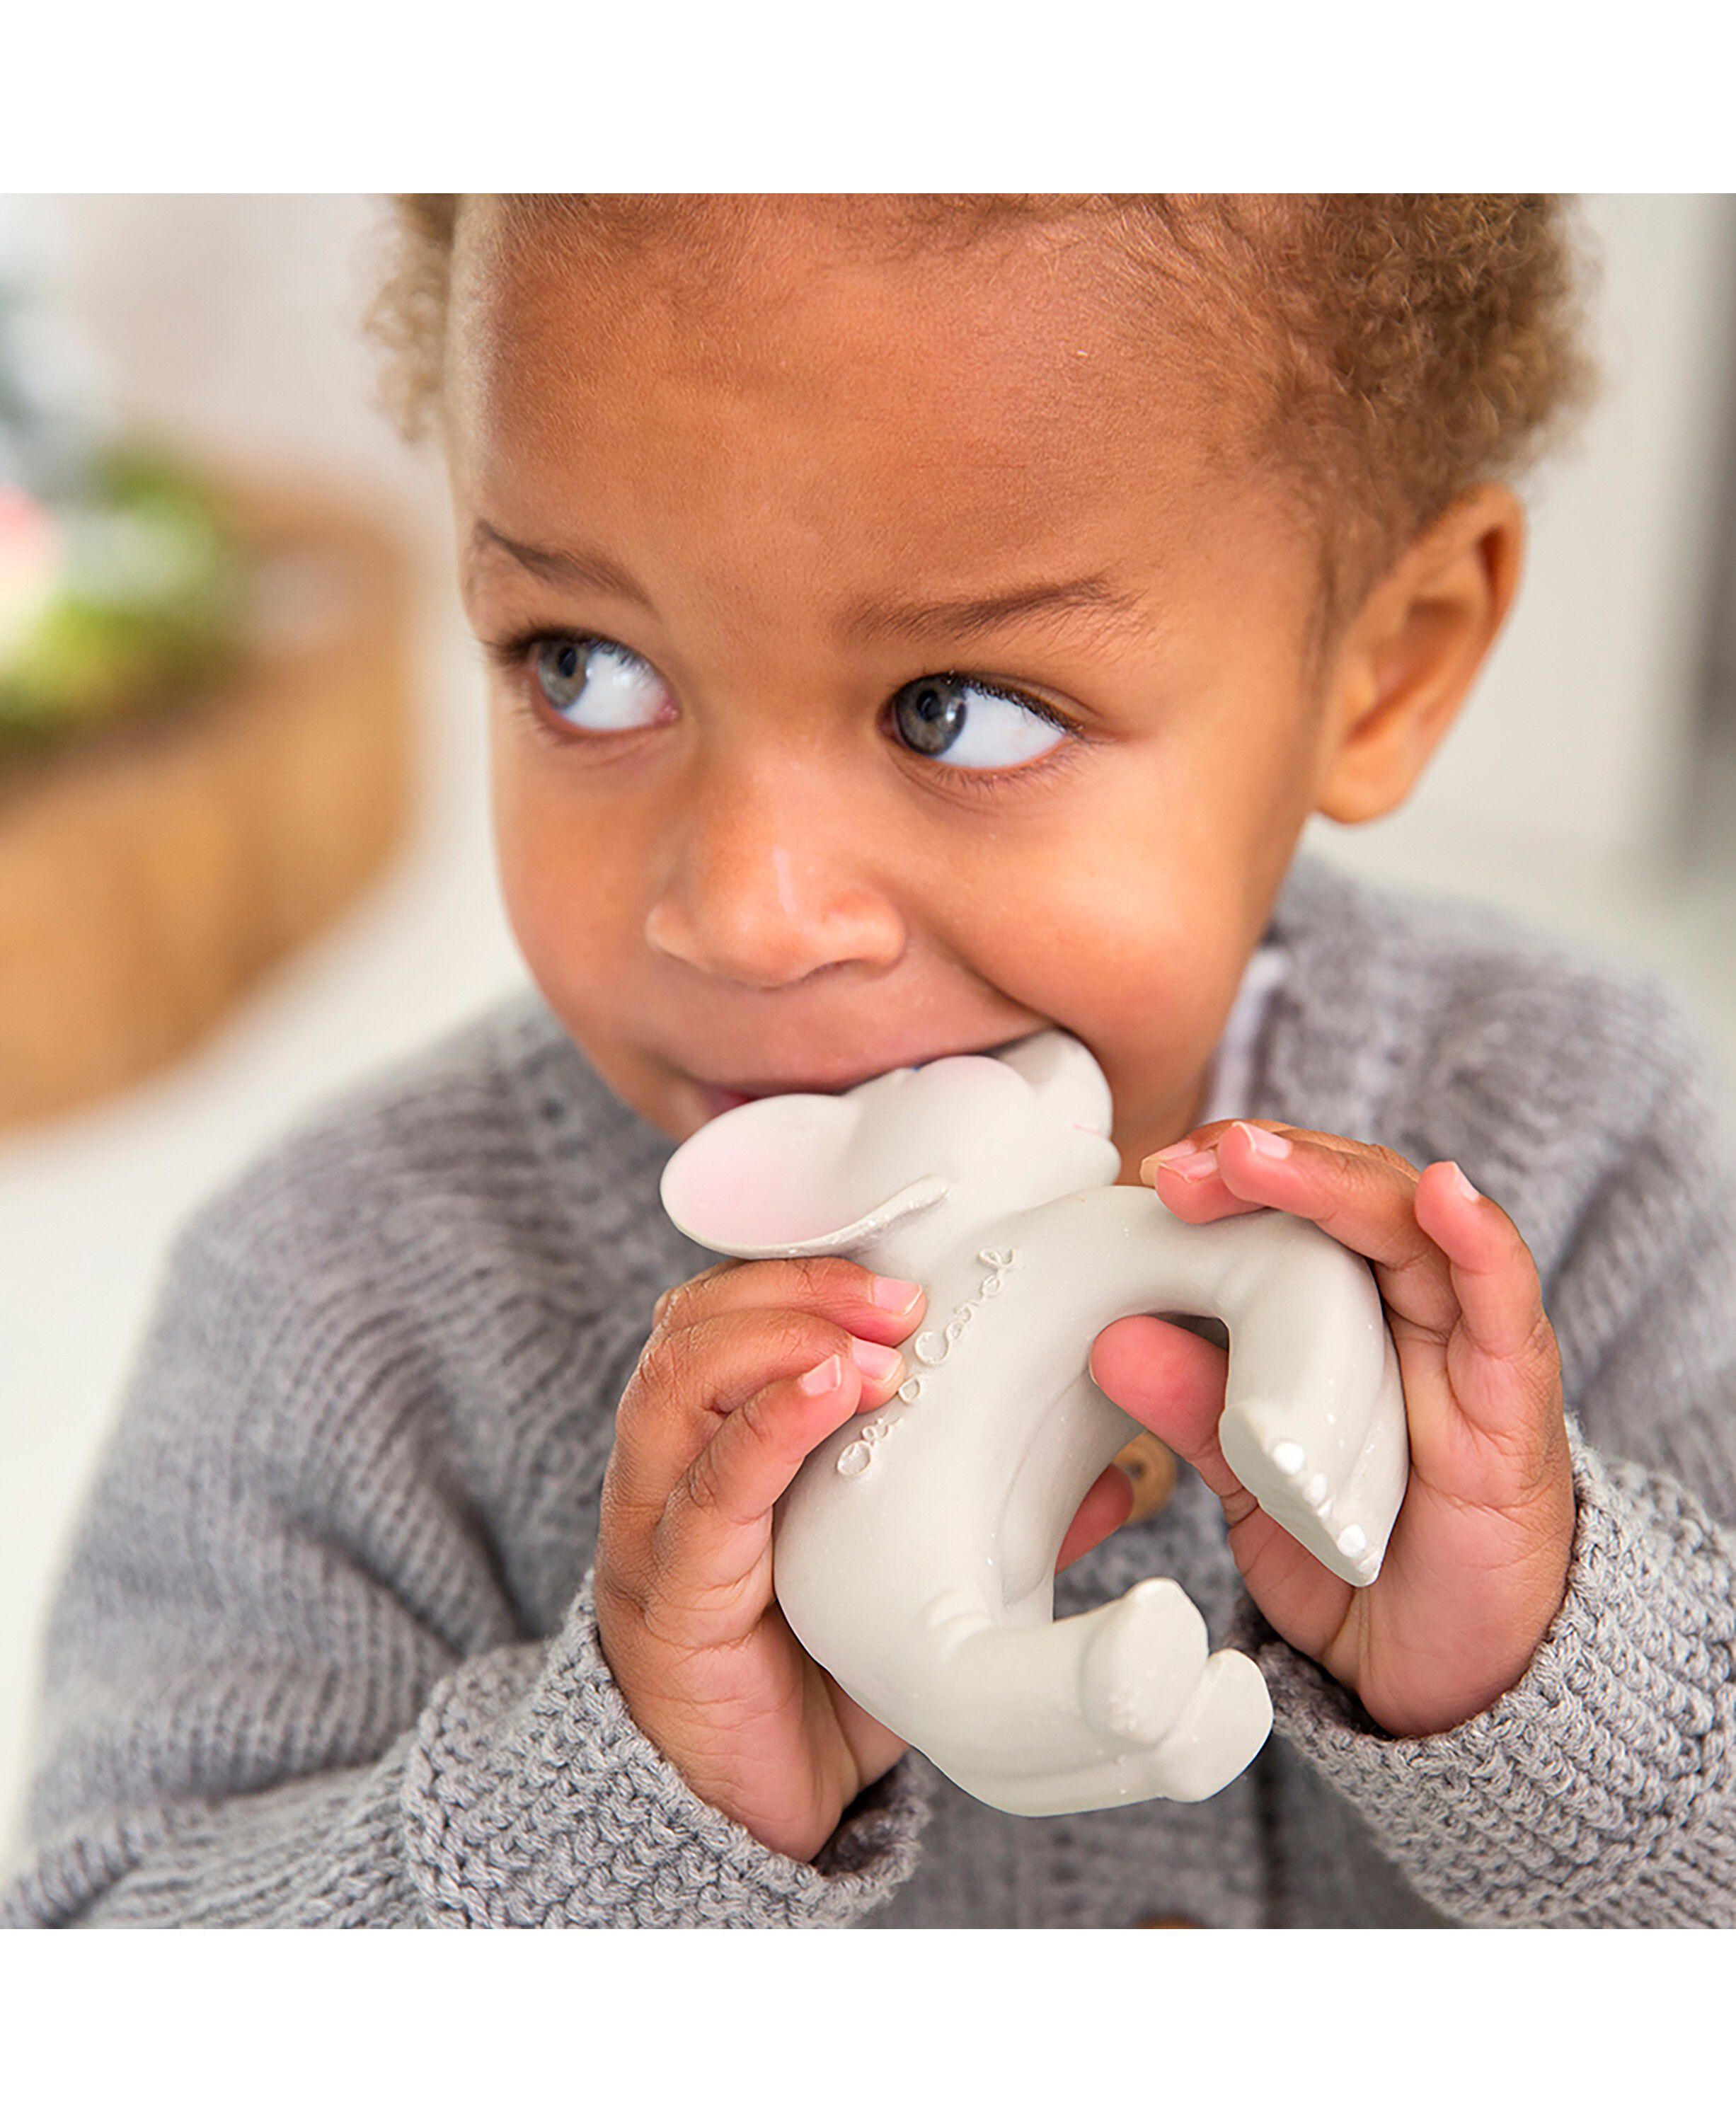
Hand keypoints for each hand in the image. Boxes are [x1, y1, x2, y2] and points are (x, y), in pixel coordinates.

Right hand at [596, 1255, 1133, 1861]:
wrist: (737, 1815)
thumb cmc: (816, 1679)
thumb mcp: (906, 1577)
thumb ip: (994, 1519)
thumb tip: (1120, 1475)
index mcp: (722, 1440)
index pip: (736, 1307)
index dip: (810, 1268)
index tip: (909, 1266)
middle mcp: (673, 1465)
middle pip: (695, 1322)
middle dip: (798, 1287)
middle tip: (905, 1301)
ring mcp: (658, 1526)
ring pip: (676, 1380)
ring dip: (778, 1339)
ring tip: (872, 1350)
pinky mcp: (670, 1596)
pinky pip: (702, 1492)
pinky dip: (761, 1429)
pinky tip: (824, 1394)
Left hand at [1088, 1121, 1575, 1738]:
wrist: (1442, 1674)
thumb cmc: (1356, 1554)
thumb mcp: (1254, 1477)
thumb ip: (1196, 1409)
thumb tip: (1112, 1342)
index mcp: (1349, 1316)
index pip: (1302, 1209)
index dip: (1236, 1176)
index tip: (1160, 1173)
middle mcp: (1413, 1315)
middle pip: (1354, 1197)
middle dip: (1269, 1165)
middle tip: (1186, 1166)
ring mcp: (1469, 1355)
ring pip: (1416, 1232)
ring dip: (1335, 1184)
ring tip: (1259, 1158)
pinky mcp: (1515, 1414)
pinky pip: (1508, 1314)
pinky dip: (1481, 1247)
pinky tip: (1446, 1197)